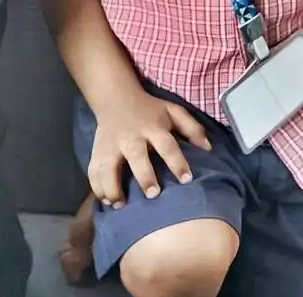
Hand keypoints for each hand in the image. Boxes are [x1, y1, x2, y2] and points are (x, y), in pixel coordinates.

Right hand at [87, 90, 209, 206]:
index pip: (167, 144)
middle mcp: (131, 137)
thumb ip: (192, 128)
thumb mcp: (173, 111)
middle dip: (144, 175)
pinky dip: (97, 188)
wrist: (116, 98)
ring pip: (108, 166)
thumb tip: (209, 148)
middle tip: (152, 194)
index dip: (177, 161)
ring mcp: (111, 145)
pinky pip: (93, 172)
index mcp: (153, 126)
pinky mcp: (97, 152)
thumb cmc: (150, 110)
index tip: (186, 180)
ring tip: (120, 204)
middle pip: (137, 155)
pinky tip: (105, 200)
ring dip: (112, 186)